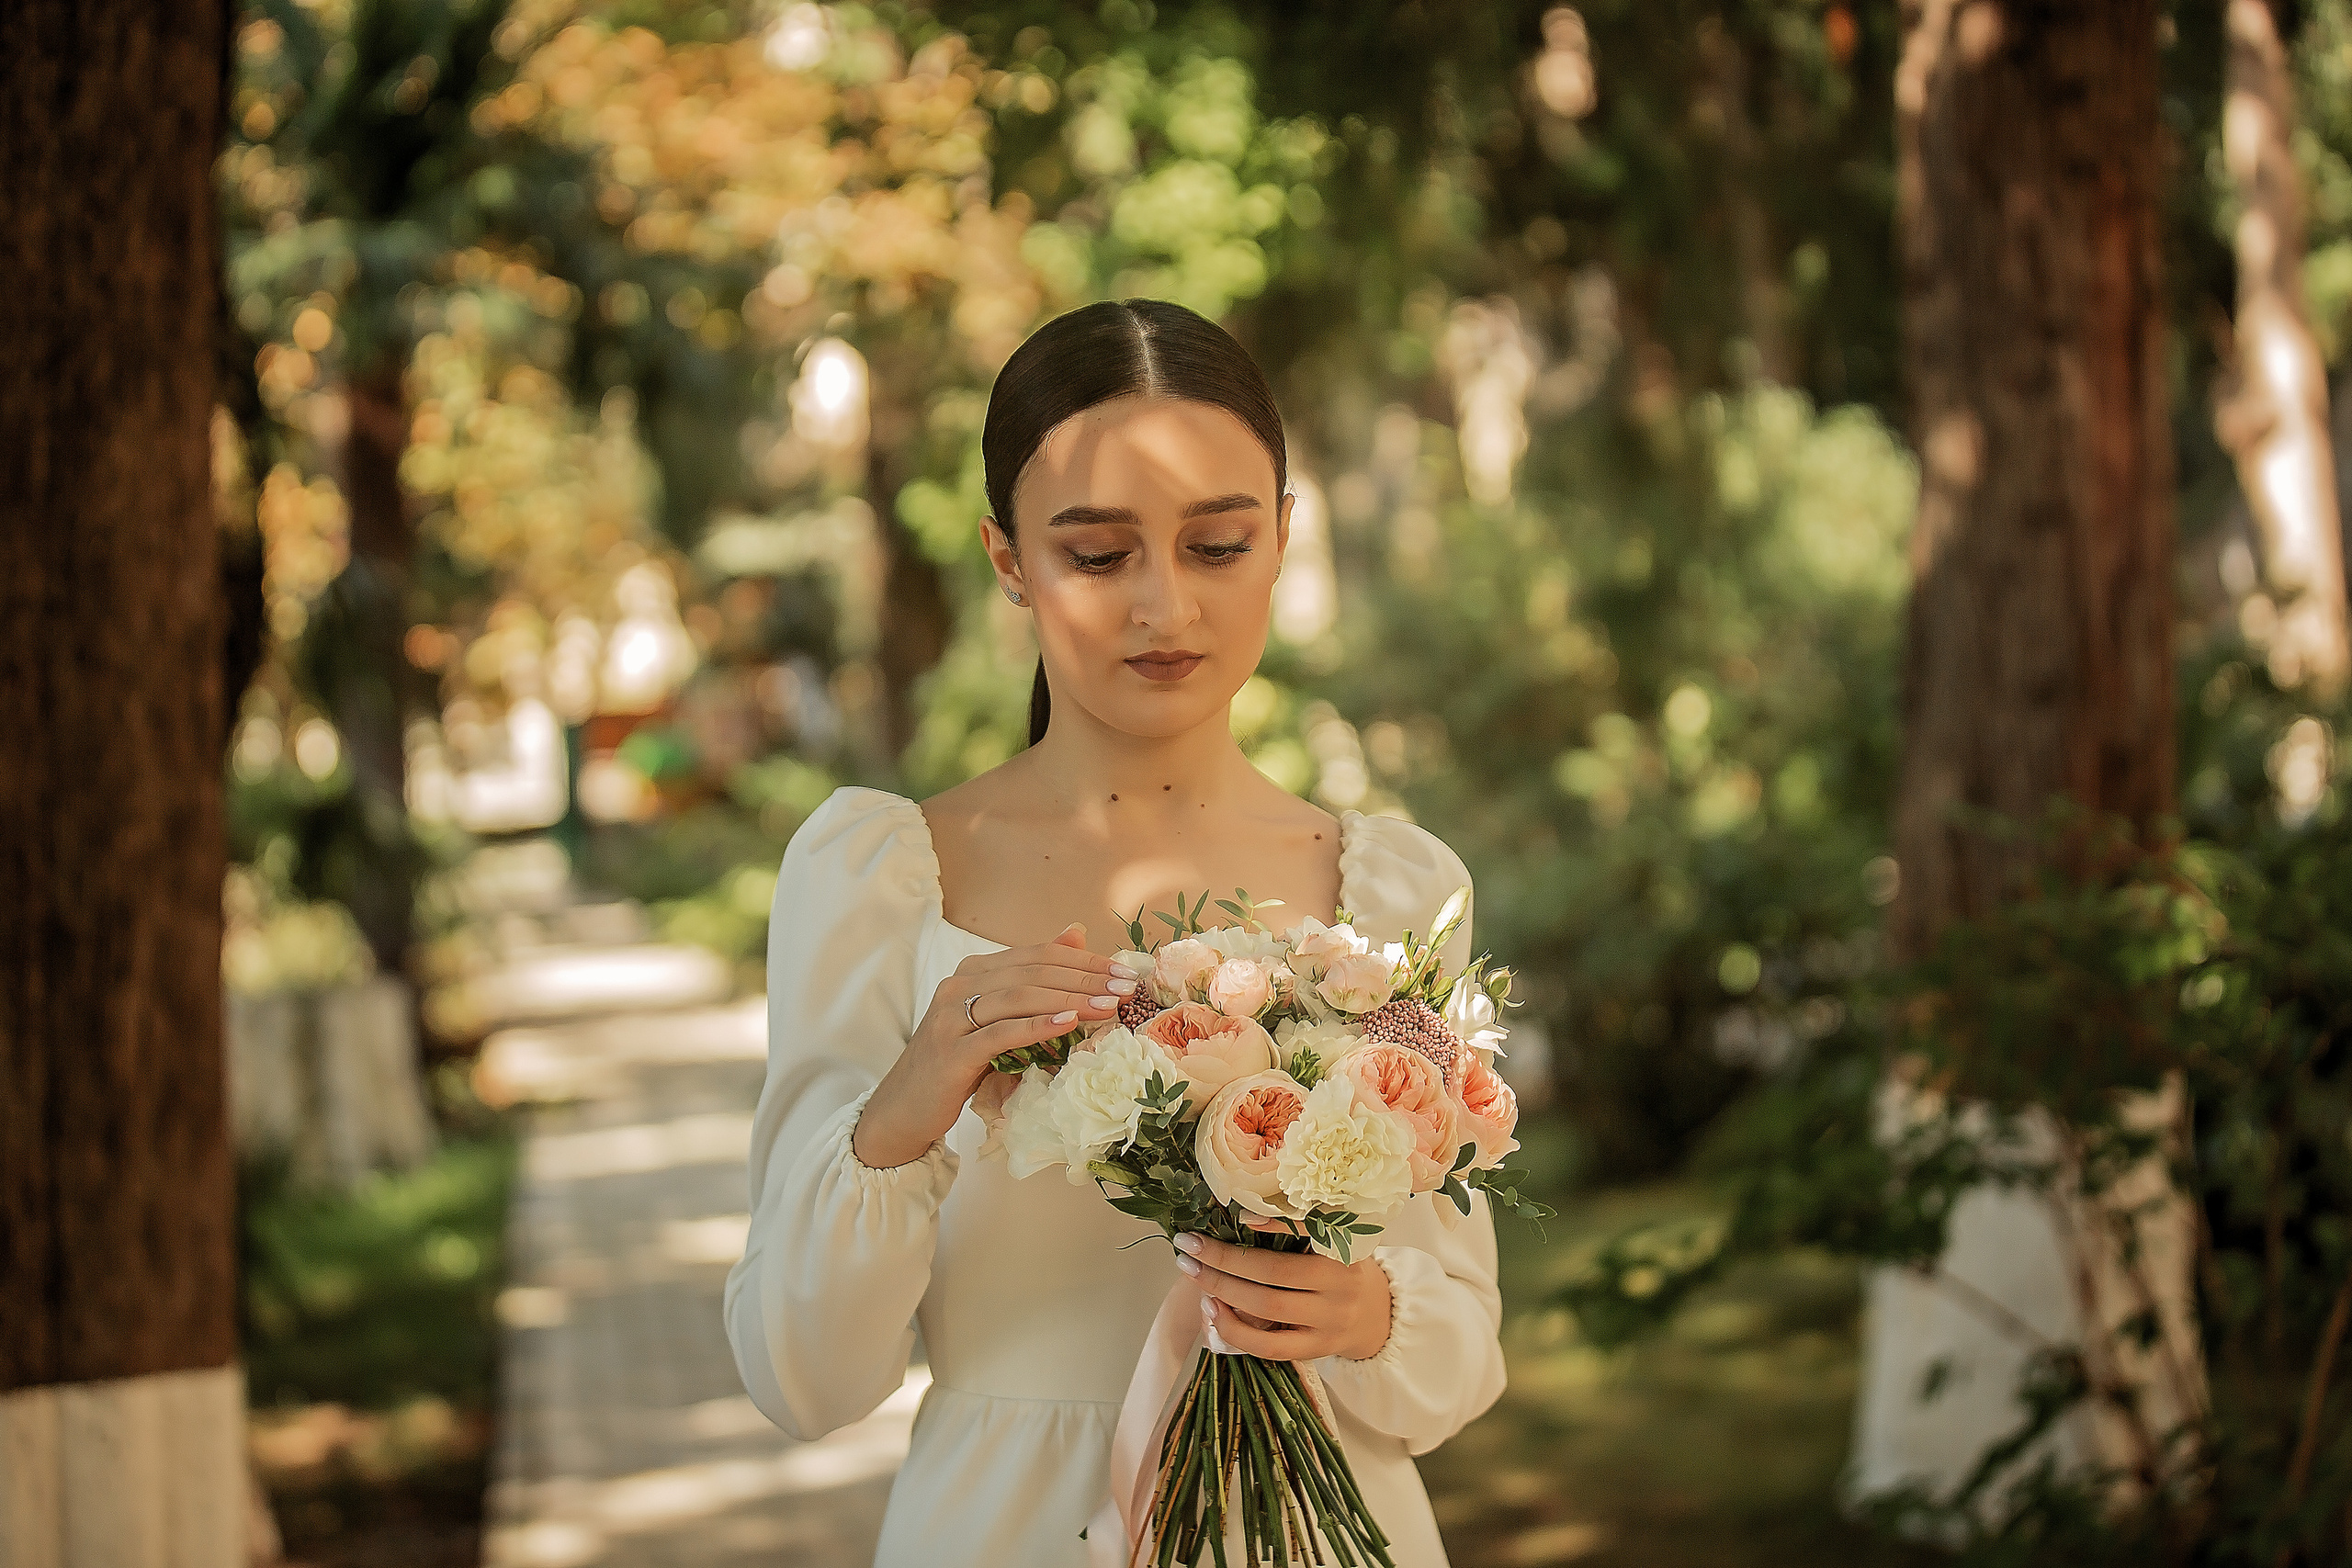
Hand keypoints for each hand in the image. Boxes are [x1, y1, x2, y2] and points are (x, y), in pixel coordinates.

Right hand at [852, 923, 1138, 1168]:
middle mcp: (959, 985)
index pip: (1038, 956)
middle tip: (1127, 987)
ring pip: (1020, 996)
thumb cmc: (958, 1064)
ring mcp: (951, 1017)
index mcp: (972, 971)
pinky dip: (1038, 1025)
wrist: (904, 1108)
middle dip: (1086, 978)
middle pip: (1033, 972)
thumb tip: (1077, 933)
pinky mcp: (952, 1051)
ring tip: (1109, 1006)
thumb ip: (1033, 979)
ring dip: (1070, 998)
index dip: (1084, 961)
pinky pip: (1001, 1033)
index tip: (1124, 972)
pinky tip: (1069, 1023)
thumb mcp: (998, 1019)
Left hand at [1176, 1221, 1393, 1362]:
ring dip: (1223, 1290)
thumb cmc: (1344, 1268)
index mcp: (1345, 1249)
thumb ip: (1305, 1226)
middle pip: (1274, 1272)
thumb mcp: (1339, 1240)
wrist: (1377, 1316)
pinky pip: (1269, 1346)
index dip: (1275, 1225)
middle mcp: (1339, 1285)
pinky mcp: (1315, 1349)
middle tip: (1189, 1245)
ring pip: (1268, 1308)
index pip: (1309, 1232)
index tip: (1240, 1215)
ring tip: (1193, 1274)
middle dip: (1225, 1258)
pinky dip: (1235, 1330)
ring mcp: (1328, 1321)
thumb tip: (1245, 1213)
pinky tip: (1211, 1312)